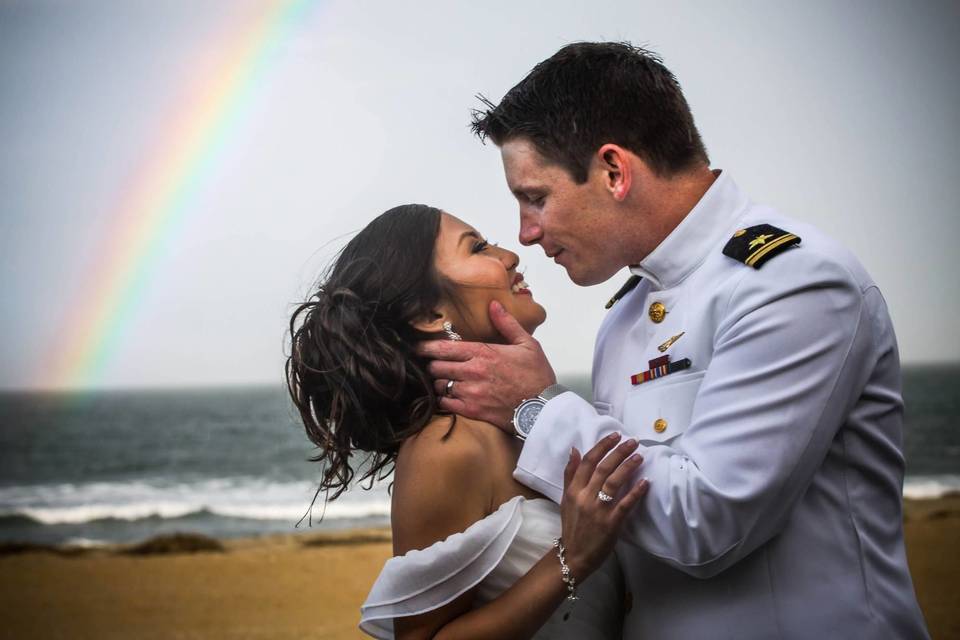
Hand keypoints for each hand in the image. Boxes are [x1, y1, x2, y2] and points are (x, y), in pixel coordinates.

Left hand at [417, 300, 556, 430]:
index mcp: (483, 353)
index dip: (426, 347)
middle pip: (437, 366)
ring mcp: (471, 393)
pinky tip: (448, 398)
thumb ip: (507, 323)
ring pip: (439, 385)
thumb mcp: (527, 344)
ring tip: (443, 381)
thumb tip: (493, 304)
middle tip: (433, 365)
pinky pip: (446, 404)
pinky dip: (444, 400)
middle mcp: (472, 372)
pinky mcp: (472, 411)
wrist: (543, 408)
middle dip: (432, 365)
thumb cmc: (537, 375)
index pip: (444, 348)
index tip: (418, 347)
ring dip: (438, 382)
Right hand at [559, 433, 648, 579]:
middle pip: (603, 468)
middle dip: (619, 452)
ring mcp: (598, 510)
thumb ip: (570, 474)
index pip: (588, 461)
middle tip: (633, 441)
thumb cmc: (572, 526)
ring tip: (639, 456)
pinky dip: (635, 492)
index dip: (602, 446)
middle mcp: (585, 497)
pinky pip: (625, 504)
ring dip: (628, 467)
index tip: (615, 435)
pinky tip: (646, 482)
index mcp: (573, 490)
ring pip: (613, 482)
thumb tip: (574, 449)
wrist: (574, 555)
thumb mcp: (566, 499)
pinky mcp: (611, 524)